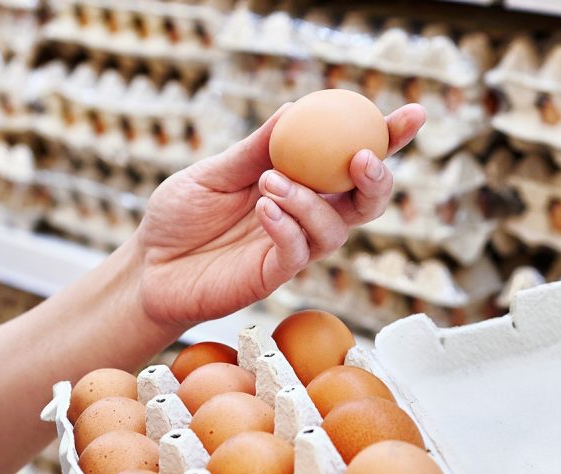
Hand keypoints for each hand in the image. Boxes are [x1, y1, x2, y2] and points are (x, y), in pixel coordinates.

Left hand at [134, 102, 425, 328]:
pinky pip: (297, 253)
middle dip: (377, 179)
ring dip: (310, 200)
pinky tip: (265, 207)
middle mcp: (306, 217)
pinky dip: (288, 226)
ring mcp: (293, 248)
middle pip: (365, 202)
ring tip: (270, 182)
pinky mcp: (271, 276)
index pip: (351, 160)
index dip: (388, 140)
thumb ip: (256, 148)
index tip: (413, 116)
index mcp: (300, 183)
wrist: (147, 265)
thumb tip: (295, 111)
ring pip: (334, 229)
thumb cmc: (181, 215)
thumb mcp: (215, 170)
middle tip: (362, 157)